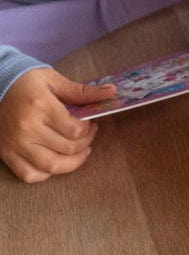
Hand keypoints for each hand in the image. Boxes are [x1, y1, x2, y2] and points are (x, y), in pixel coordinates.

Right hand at [0, 68, 115, 183]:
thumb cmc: (27, 82)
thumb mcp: (54, 80)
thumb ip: (82, 91)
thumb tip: (111, 92)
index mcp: (40, 106)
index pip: (74, 129)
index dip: (89, 129)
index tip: (91, 123)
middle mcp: (27, 128)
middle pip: (66, 148)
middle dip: (85, 143)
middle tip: (88, 135)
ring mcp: (16, 144)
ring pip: (50, 166)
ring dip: (71, 163)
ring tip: (81, 152)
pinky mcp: (6, 154)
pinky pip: (29, 174)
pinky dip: (46, 174)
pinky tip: (56, 161)